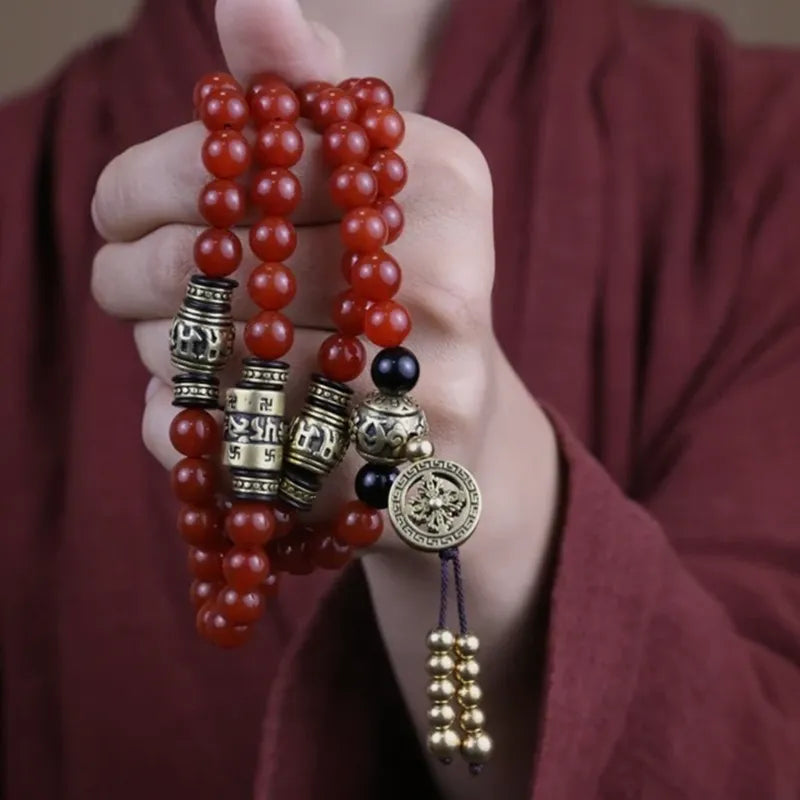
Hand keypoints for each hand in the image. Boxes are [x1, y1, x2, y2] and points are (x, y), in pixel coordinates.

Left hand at [92, 1, 558, 794]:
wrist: (460, 431)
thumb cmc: (389, 293)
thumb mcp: (369, 180)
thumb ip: (306, 92)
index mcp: (442, 178)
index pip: (238, 150)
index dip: (141, 180)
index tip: (120, 209)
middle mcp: (448, 277)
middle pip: (215, 254)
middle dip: (130, 271)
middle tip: (125, 283)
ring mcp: (426, 386)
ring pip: (207, 358)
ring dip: (159, 352)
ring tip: (181, 349)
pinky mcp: (386, 479)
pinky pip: (222, 444)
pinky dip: (178, 427)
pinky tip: (201, 412)